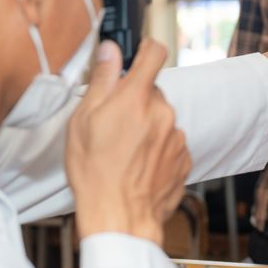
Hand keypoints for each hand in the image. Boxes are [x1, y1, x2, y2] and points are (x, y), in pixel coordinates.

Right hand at [66, 39, 190, 245]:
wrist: (120, 218)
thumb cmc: (95, 173)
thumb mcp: (83, 122)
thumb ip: (102, 81)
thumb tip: (110, 50)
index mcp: (135, 98)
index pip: (153, 53)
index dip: (145, 49)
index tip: (139, 54)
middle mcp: (162, 113)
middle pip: (152, 92)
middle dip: (135, 101)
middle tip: (114, 125)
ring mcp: (176, 136)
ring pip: (161, 119)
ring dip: (147, 127)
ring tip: (124, 153)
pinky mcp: (184, 158)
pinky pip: (170, 143)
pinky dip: (157, 149)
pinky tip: (138, 166)